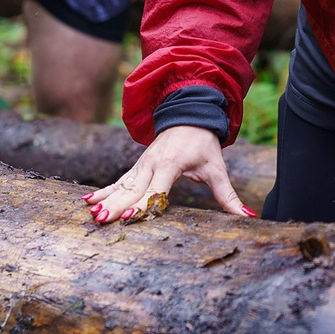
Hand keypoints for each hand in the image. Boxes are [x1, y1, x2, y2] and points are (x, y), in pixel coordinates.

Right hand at [84, 125, 254, 222]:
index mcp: (171, 163)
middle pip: (134, 188)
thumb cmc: (203, 142)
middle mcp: (152, 163)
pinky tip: (88, 201)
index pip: (156, 188)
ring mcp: (142, 164)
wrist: (189, 113)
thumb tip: (246, 216)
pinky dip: (104, 190)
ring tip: (92, 213)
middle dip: (117, 204)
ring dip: (106, 199)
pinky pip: (118, 180)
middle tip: (102, 219)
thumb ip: (227, 195)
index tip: (130, 216)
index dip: (144, 203)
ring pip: (122, 184)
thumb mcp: (217, 168)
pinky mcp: (137, 166)